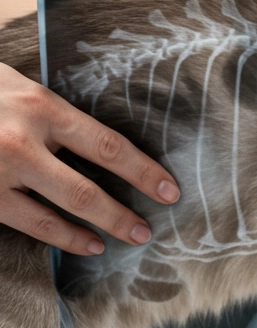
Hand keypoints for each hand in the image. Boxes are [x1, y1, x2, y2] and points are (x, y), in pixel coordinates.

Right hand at [0, 63, 179, 254]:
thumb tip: (99, 140)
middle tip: (147, 230)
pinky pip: (26, 223)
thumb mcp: (17, 85)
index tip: (169, 190)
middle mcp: (21, 141)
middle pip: (87, 189)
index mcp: (41, 106)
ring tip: (122, 240)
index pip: (107, 145)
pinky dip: (60, 237)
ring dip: (97, 231)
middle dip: (123, 214)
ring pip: (59, 212)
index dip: (144, 171)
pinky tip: (81, 243)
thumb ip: (53, 112)